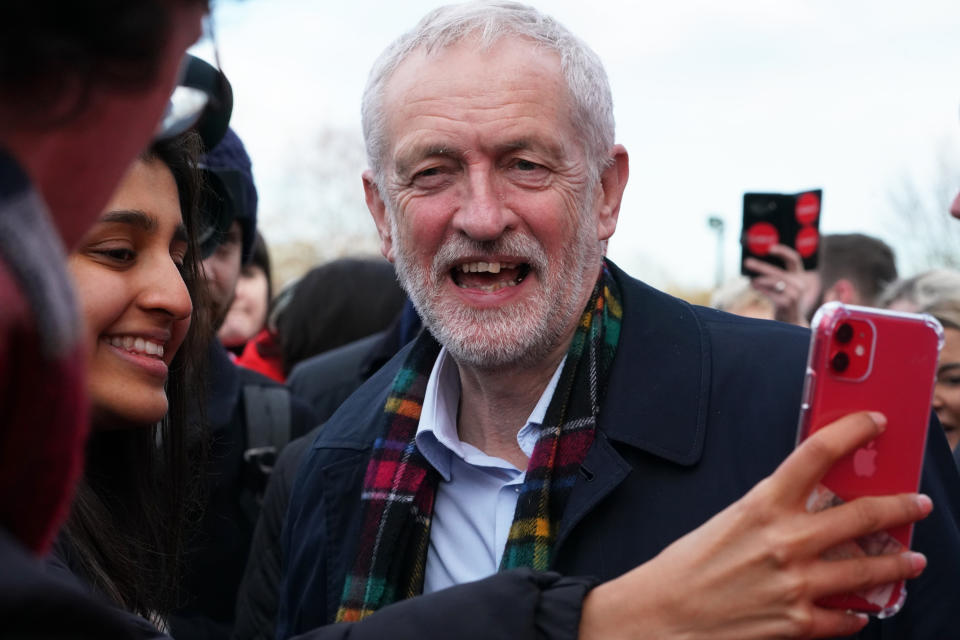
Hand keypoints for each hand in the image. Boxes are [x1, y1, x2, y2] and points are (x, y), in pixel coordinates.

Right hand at [579, 412, 931, 639]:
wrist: (663, 613)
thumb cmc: (689, 565)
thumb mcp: (730, 519)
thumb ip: (773, 509)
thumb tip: (814, 501)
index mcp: (763, 504)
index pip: (818, 453)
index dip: (853, 430)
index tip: (874, 423)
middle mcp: (786, 540)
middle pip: (864, 513)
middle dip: (901, 506)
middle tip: (916, 503)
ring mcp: (797, 583)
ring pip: (870, 569)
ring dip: (899, 564)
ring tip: (911, 560)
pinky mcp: (798, 622)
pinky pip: (847, 618)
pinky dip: (858, 613)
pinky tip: (861, 610)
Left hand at [744, 244, 814, 325]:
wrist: (791, 323)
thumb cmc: (783, 304)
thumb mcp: (781, 289)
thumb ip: (773, 278)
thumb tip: (753, 267)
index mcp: (799, 277)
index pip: (794, 259)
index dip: (783, 251)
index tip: (769, 248)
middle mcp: (799, 284)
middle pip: (778, 271)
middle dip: (761, 266)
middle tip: (747, 262)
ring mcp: (795, 294)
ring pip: (774, 281)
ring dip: (760, 280)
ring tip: (751, 280)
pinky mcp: (788, 303)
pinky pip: (771, 293)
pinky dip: (761, 289)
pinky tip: (753, 286)